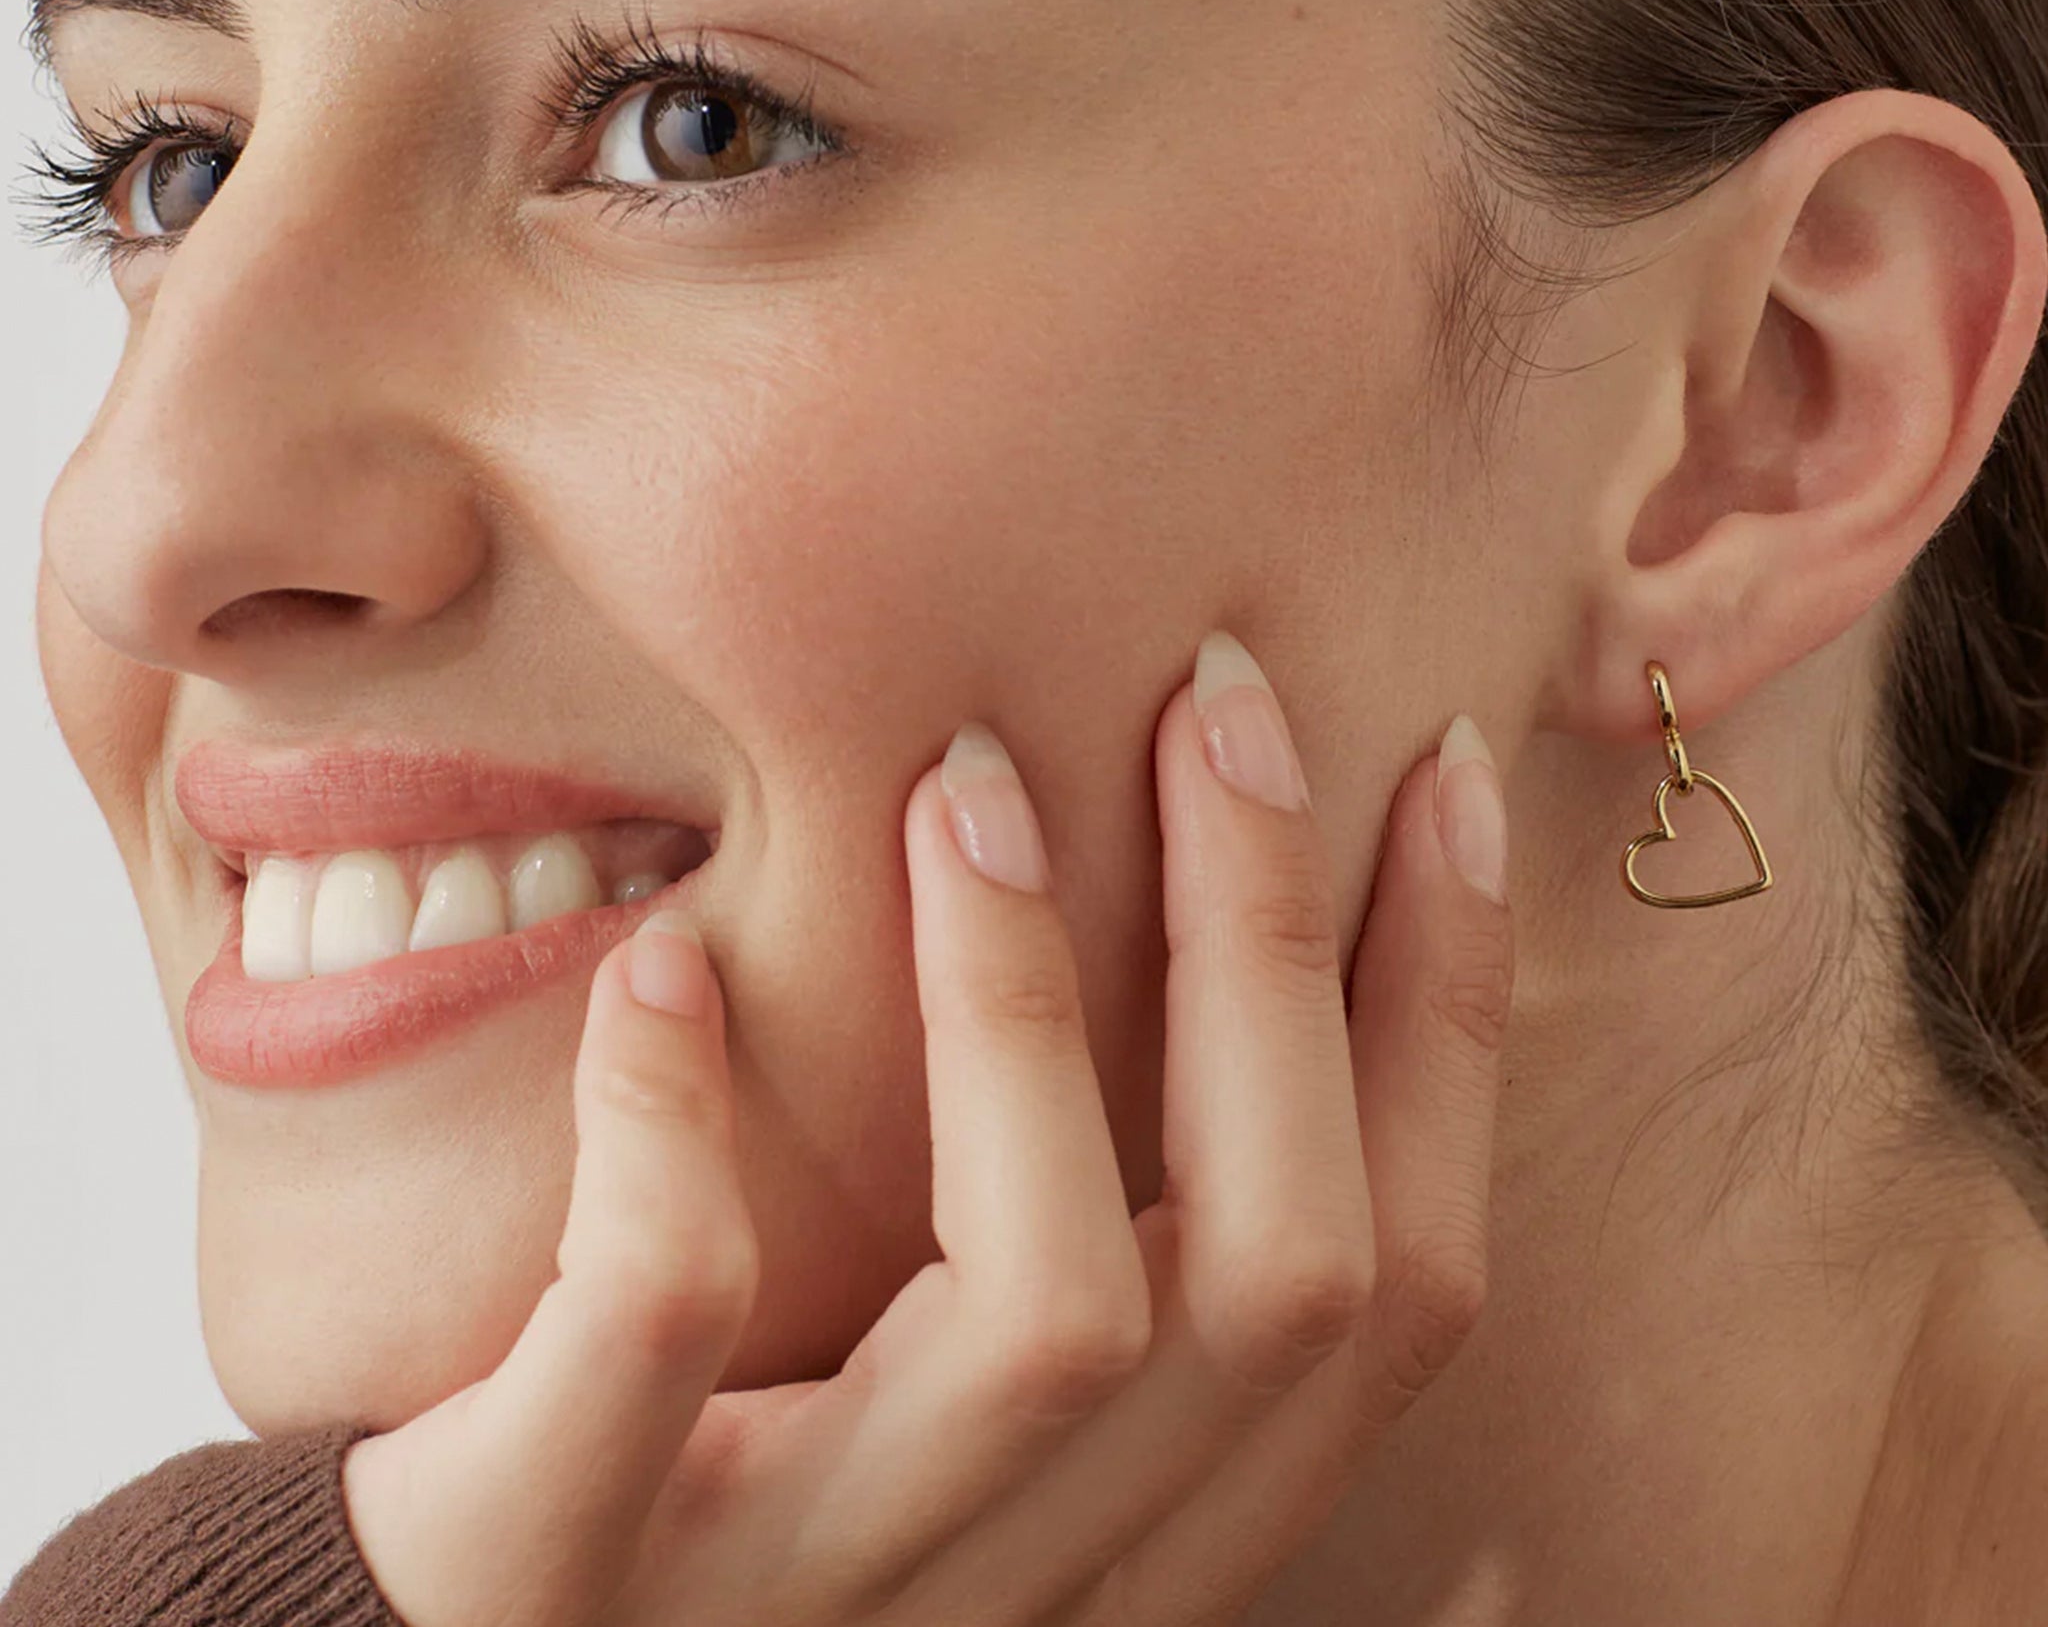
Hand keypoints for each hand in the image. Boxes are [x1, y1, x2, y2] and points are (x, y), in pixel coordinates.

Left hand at [340, 633, 1515, 1626]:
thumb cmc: (732, 1494)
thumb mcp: (944, 1412)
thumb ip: (1078, 1240)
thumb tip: (1214, 919)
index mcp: (1147, 1536)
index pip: (1394, 1289)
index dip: (1446, 1021)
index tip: (1440, 779)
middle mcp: (1034, 1592)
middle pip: (1279, 1278)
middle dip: (1275, 947)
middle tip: (1218, 693)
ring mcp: (811, 1607)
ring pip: (1049, 1317)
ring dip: (1028, 1009)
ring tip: (960, 784)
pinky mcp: (567, 1576)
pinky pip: (668, 1335)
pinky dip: (675, 1125)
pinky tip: (663, 966)